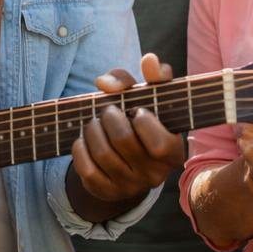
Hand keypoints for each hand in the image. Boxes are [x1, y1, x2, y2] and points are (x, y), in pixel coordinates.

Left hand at [71, 53, 185, 202]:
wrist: (127, 158)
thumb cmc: (143, 119)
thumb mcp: (152, 98)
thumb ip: (154, 76)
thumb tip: (149, 60)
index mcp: (172, 153)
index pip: (159, 144)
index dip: (144, 122)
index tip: (137, 110)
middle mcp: (154, 175)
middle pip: (124, 141)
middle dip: (110, 117)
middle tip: (108, 110)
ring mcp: (129, 187)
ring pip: (102, 153)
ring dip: (93, 129)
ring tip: (95, 121)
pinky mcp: (105, 191)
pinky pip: (86, 169)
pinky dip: (80, 147)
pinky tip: (85, 139)